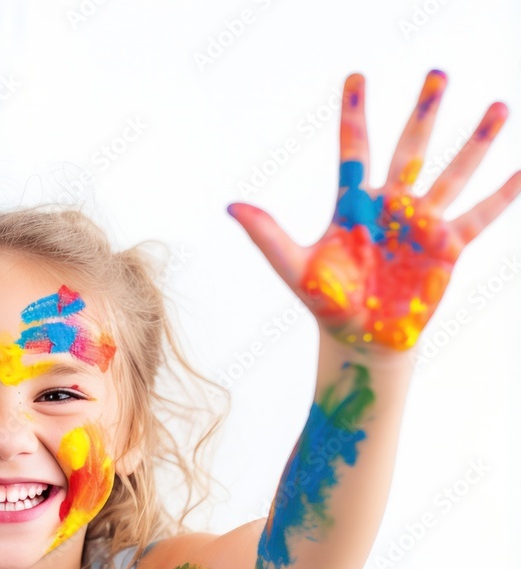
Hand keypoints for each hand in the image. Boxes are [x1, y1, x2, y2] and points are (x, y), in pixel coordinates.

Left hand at [228, 70, 520, 352]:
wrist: (360, 338)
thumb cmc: (326, 303)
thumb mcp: (294, 268)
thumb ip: (268, 236)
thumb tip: (231, 206)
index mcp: (353, 205)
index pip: (354, 150)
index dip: (354, 114)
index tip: (356, 77)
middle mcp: (390, 206)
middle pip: (410, 148)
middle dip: (424, 112)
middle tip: (438, 73)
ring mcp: (421, 223)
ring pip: (452, 172)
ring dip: (475, 141)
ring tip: (496, 105)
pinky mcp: (446, 247)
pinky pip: (479, 215)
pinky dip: (504, 194)